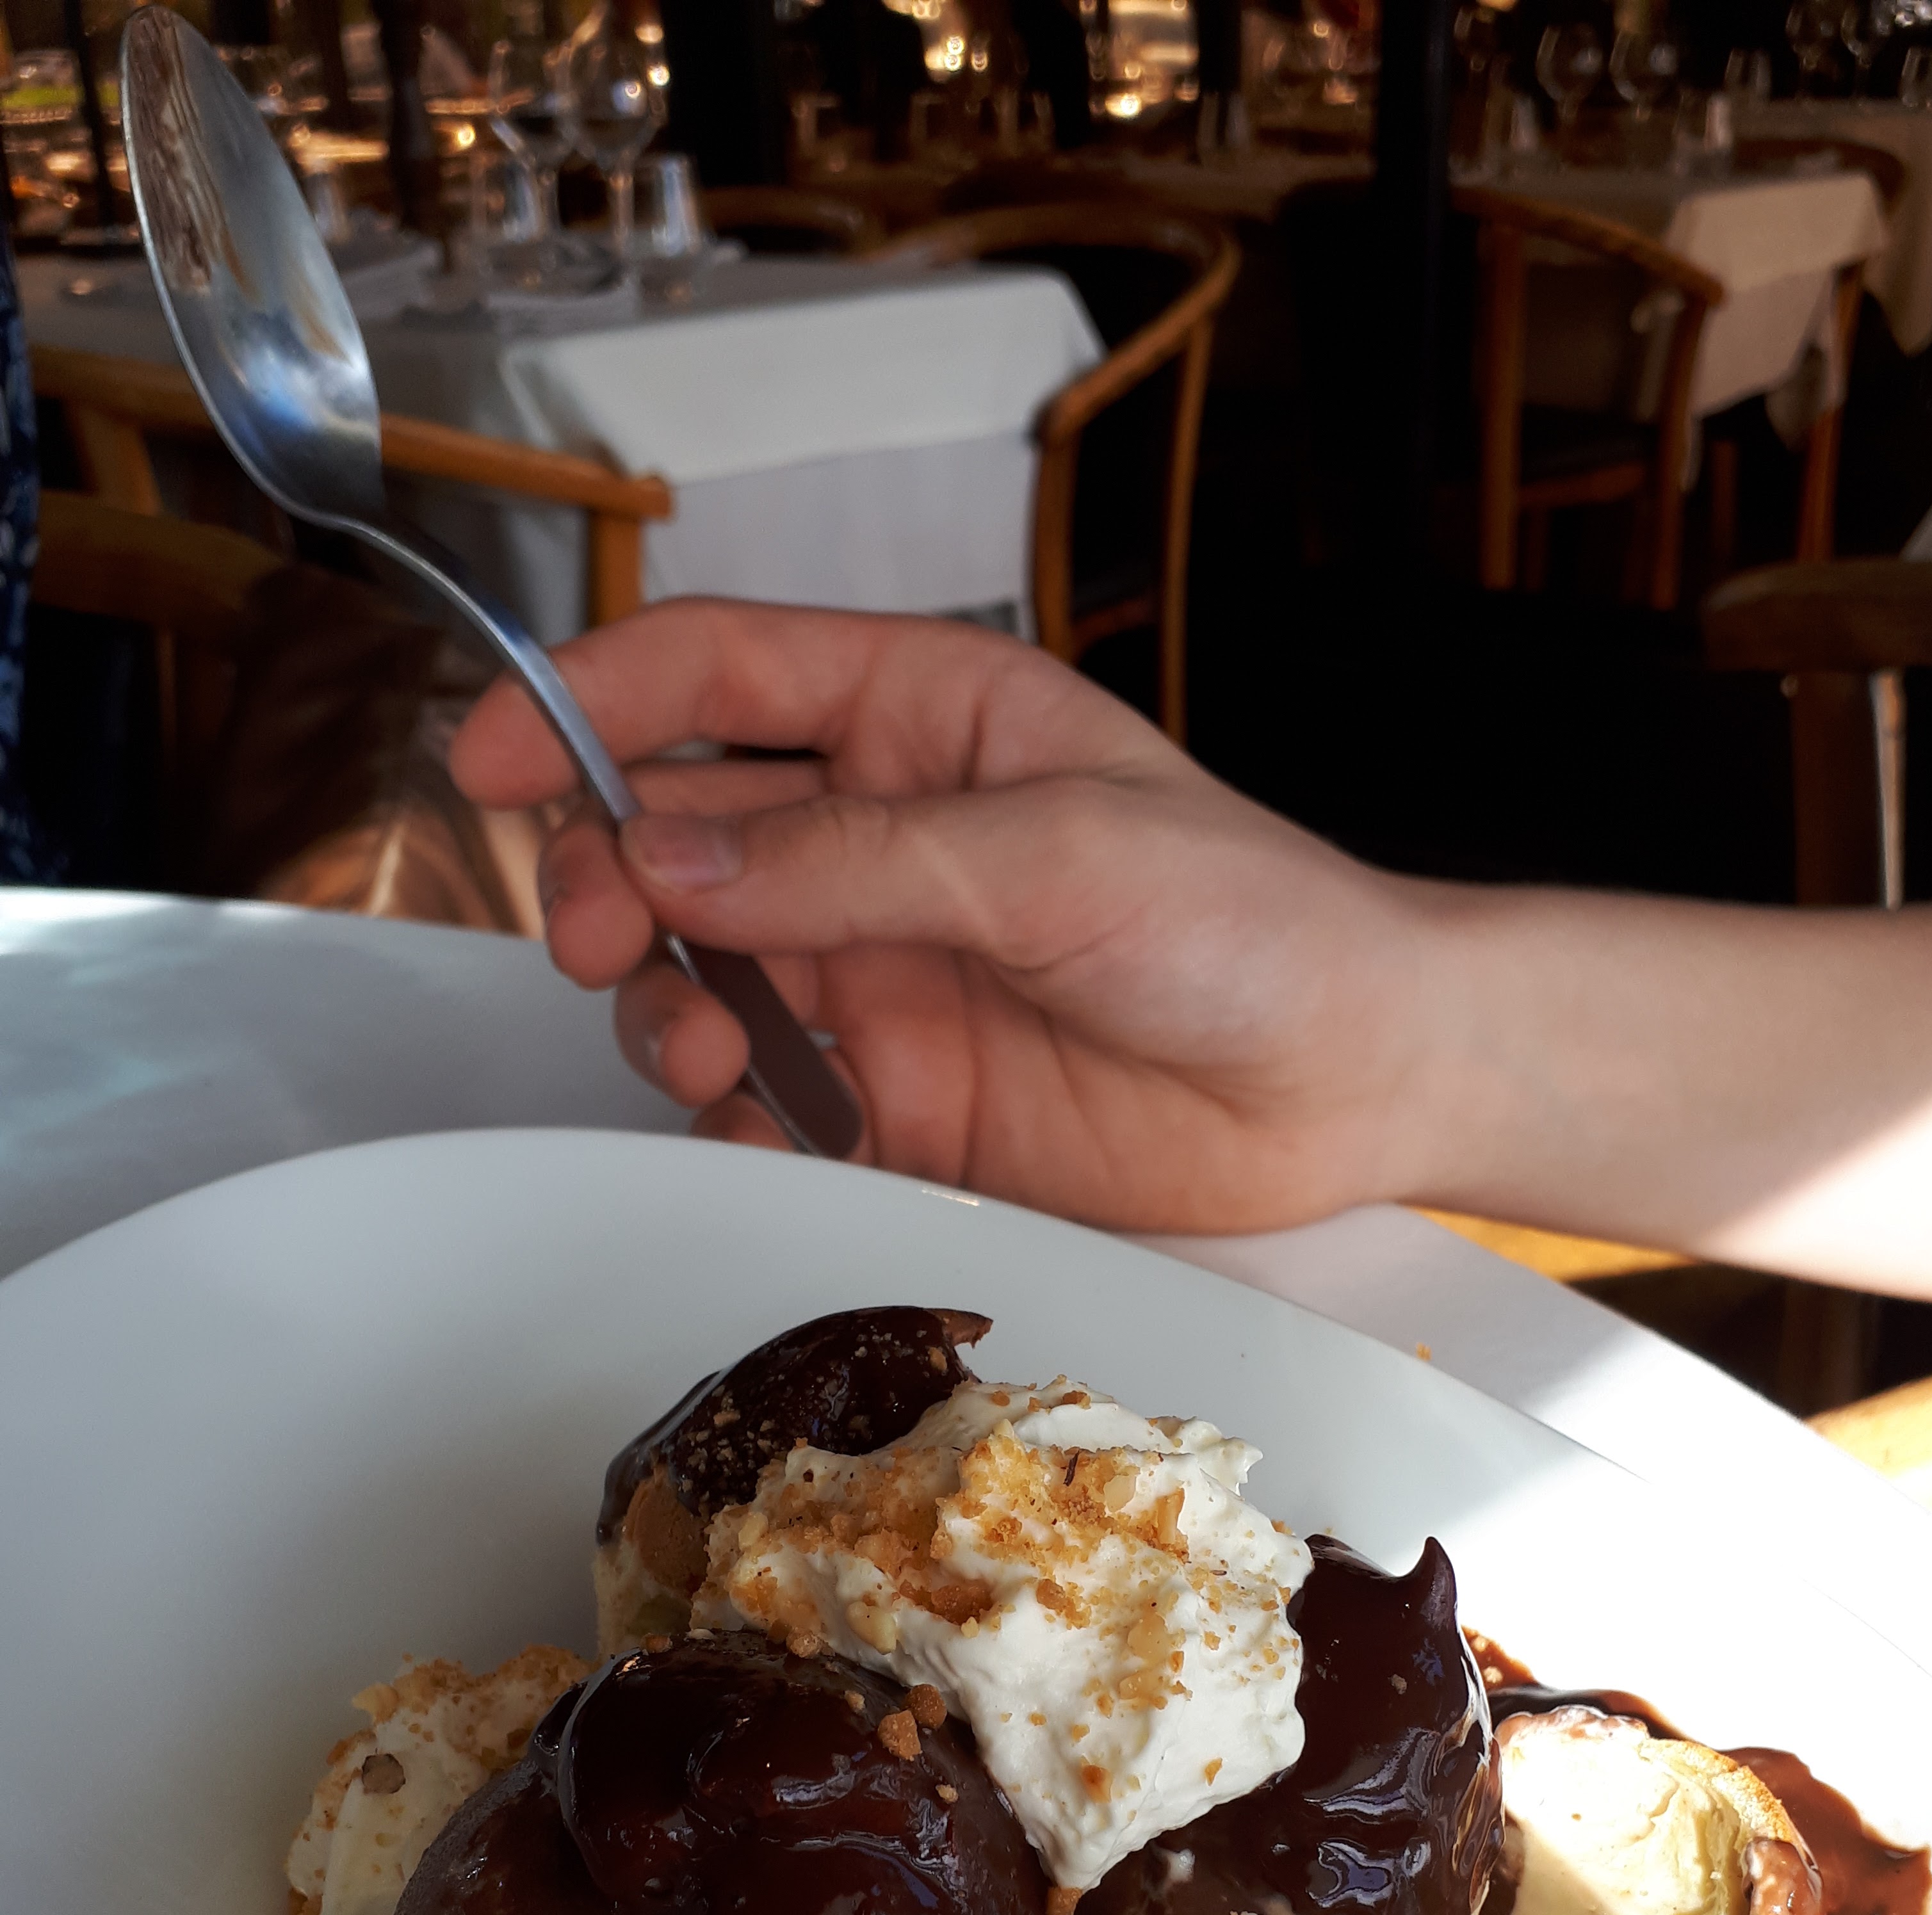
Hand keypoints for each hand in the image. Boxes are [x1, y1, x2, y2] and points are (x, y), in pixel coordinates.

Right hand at [448, 601, 1454, 1232]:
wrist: (1352, 1080)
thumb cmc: (1248, 922)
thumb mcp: (1055, 853)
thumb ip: (856, 862)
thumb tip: (665, 857)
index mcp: (922, 725)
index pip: (716, 678)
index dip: (589, 698)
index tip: (492, 755)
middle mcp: (882, 846)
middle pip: (673, 834)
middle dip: (602, 877)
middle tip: (596, 936)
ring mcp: (885, 978)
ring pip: (698, 974)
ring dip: (661, 1006)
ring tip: (705, 1048)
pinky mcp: (903, 1105)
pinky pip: (767, 1109)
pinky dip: (729, 1124)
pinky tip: (750, 1132)